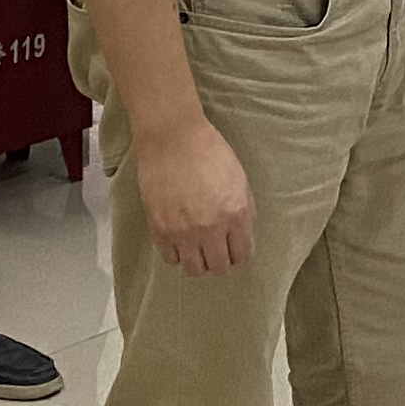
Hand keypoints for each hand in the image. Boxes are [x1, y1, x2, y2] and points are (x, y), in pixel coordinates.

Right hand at [139, 116, 254, 276]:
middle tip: (216, 251)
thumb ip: (244, 208)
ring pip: (194, 269)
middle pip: (219, 267)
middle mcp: (211, 228)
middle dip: (221, 261)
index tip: (235, 253)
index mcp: (236, 213)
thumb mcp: (239, 177)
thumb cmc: (208, 150)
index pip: (242, 255)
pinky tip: (179, 241)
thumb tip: (242, 231)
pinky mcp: (160, 228)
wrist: (172, 136)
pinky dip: (176, 253)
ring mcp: (183, 231)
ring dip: (198, 262)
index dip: (239, 256)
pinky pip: (170, 258)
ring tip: (197, 249)